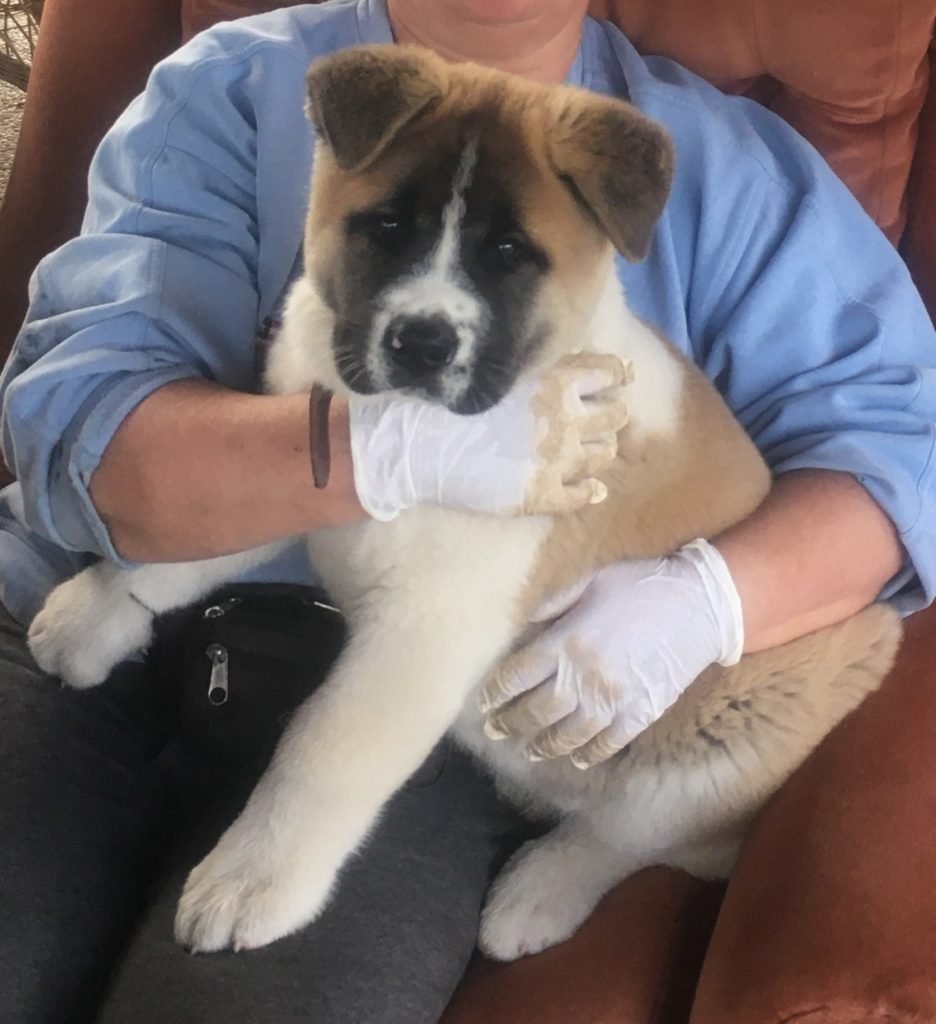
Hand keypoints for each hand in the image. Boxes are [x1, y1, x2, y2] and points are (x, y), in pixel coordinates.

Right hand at [348, 353, 629, 519]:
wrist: (418, 445)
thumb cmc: (452, 401)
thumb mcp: (502, 373)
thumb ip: (540, 368)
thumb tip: (575, 363)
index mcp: (556, 382)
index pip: (609, 372)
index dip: (617, 374)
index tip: (619, 378)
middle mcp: (566, 419)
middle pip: (615, 414)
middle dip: (611, 413)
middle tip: (600, 417)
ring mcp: (557, 460)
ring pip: (605, 454)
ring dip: (601, 449)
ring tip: (590, 450)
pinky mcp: (543, 494)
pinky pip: (583, 495)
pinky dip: (591, 491)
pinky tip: (591, 490)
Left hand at [478, 539, 744, 767]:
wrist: (701, 602)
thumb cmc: (640, 584)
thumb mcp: (590, 579)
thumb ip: (551, 602)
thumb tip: (519, 622)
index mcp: (567, 641)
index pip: (516, 676)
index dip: (495, 693)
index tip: (483, 702)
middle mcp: (584, 677)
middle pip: (536, 711)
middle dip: (510, 723)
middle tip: (495, 730)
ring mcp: (614, 700)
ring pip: (568, 734)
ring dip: (543, 745)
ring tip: (528, 750)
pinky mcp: (642, 713)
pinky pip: (609, 742)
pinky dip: (589, 754)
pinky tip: (576, 759)